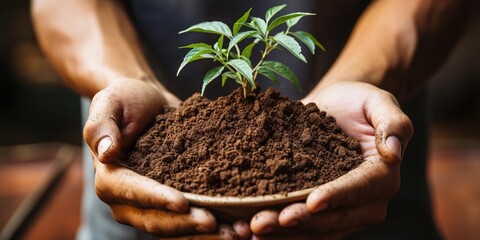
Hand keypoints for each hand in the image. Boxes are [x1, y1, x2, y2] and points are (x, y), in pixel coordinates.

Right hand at [83, 78, 220, 236]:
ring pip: (173, 228)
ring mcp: (150, 205)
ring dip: (200, 234)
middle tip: (215, 224)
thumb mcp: (110, 102)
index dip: (157, 199)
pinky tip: (234, 227)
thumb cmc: (126, 100)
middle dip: (184, 224)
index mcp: (110, 178)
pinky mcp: (170, 204)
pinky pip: (186, 222)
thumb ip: (102, 126)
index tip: (182, 202)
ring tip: (233, 233)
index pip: (133, 193)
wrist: (148, 104)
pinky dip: (208, 228)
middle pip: (154, 220)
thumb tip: (107, 153)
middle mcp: (127, 200)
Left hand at [248, 81, 413, 238]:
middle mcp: (367, 200)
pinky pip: (304, 228)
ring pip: (317, 231)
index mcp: (383, 175)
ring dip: (284, 234)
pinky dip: (280, 232)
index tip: (312, 201)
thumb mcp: (379, 102)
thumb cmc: (359, 102)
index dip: (337, 196)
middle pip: (336, 219)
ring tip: (253, 229)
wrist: (338, 107)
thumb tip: (394, 153)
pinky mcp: (322, 211)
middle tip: (265, 221)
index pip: (361, 189)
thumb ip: (393, 123)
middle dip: (302, 222)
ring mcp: (344, 210)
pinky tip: (251, 229)